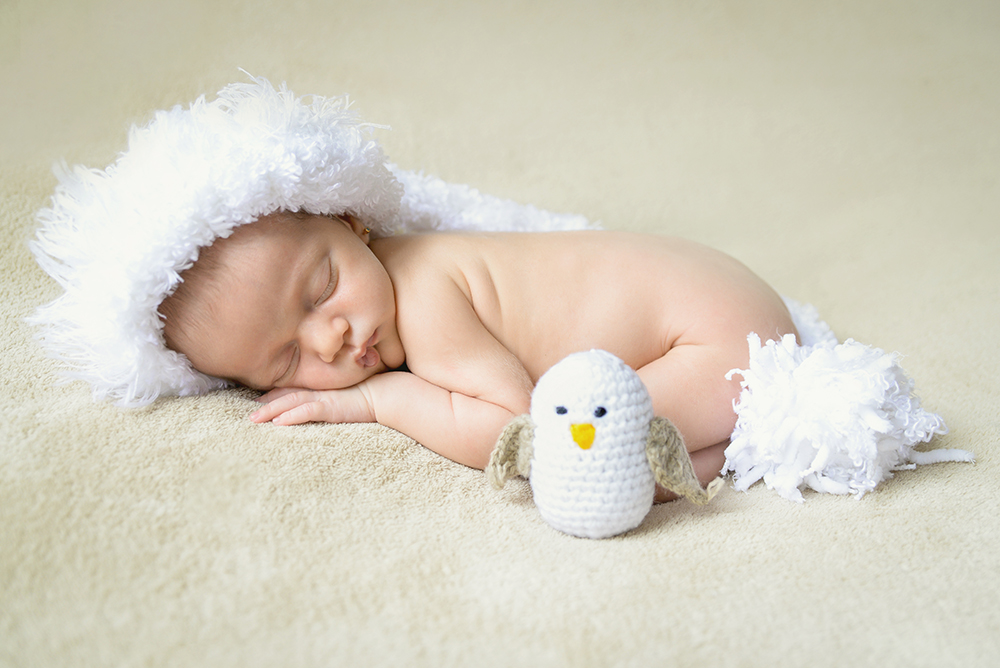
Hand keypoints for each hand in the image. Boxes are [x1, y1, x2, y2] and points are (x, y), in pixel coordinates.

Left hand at [250, 384, 375, 424]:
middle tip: (250, 413)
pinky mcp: (331, 407)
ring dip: (271, 410)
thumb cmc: (372, 393)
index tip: (260, 400)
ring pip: (291, 402)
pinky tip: (278, 423)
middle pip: (287, 395)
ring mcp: (324, 398)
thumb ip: (336, 397)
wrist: (386, 393)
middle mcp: (320, 391)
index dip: (275, 394)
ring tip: (254, 419)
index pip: (294, 390)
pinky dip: (291, 416)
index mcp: (322, 388)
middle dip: (266, 403)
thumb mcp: (349, 395)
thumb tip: (331, 404)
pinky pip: (307, 411)